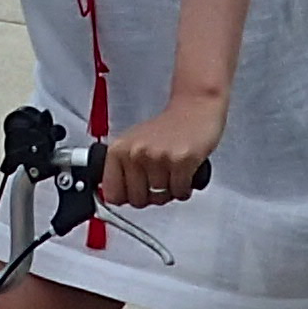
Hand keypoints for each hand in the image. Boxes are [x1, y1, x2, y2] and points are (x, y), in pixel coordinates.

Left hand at [98, 92, 223, 211]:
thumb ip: (121, 170)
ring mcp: (158, 157)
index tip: (134, 193)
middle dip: (151, 197)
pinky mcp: (181, 160)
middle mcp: (136, 152)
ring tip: (173, 173)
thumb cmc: (167, 128)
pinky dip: (184, 189)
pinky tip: (184, 174)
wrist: (194, 107)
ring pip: (160, 198)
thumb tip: (113, 198)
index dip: (126, 198)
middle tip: (159, 182)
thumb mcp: (134, 144)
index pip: (112, 194)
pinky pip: (180, 193)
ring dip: (170, 191)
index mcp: (119, 150)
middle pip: (137, 201)